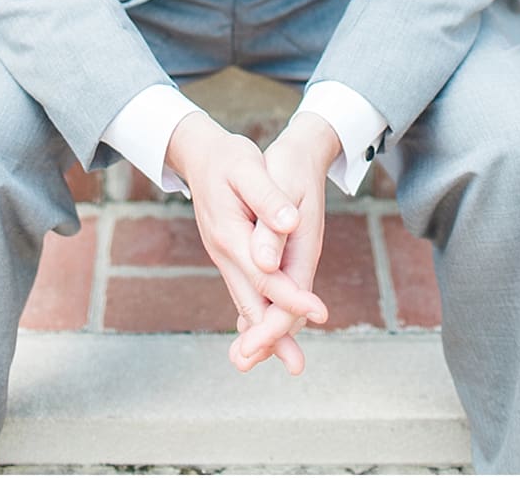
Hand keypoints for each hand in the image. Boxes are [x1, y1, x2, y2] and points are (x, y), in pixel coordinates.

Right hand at [166, 113, 328, 365]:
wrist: (200, 154)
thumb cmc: (228, 157)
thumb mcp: (248, 167)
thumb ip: (266, 199)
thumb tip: (288, 225)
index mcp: (230, 233)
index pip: (264, 274)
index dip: (292, 296)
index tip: (320, 312)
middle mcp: (224, 252)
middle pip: (252, 301)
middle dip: (274, 335)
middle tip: (297, 365)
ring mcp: (224, 258)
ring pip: (247, 303)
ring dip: (266, 334)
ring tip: (290, 361)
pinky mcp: (230, 257)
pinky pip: (245, 294)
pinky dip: (257, 318)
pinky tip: (266, 337)